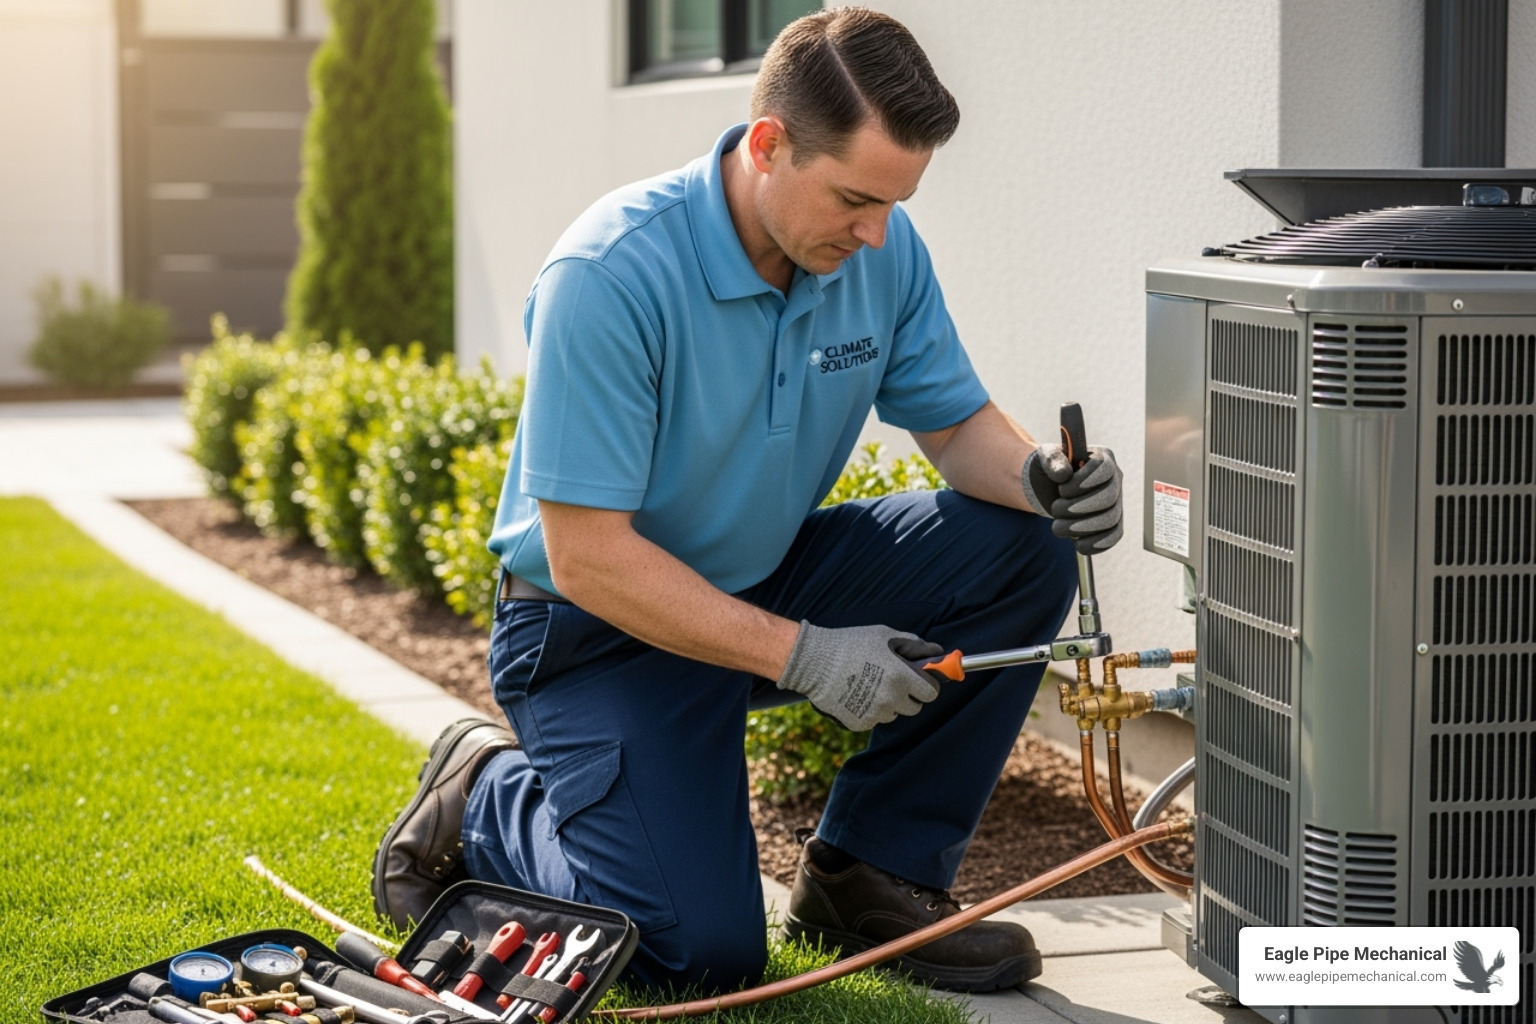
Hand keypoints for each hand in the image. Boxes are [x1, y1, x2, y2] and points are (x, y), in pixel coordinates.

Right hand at [776, 622, 942, 731]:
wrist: (814, 662)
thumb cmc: (851, 644)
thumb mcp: (884, 636)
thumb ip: (913, 644)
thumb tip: (937, 651)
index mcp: (902, 677)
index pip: (931, 693)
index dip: (927, 686)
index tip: (919, 681)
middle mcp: (891, 699)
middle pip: (914, 708)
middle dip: (908, 696)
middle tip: (892, 681)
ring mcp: (875, 714)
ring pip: (893, 714)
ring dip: (888, 703)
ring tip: (869, 685)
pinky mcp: (860, 723)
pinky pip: (874, 719)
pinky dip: (869, 710)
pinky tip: (856, 694)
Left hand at [1022, 444, 1122, 553]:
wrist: (1049, 488)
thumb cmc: (1050, 469)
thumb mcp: (1045, 457)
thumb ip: (1052, 459)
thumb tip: (1063, 474)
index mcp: (1102, 458)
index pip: (1105, 469)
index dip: (1085, 482)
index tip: (1062, 490)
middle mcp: (1114, 479)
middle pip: (1109, 496)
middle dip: (1079, 507)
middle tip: (1055, 509)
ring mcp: (1116, 502)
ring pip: (1111, 519)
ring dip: (1082, 527)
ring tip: (1057, 527)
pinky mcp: (1112, 522)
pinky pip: (1114, 535)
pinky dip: (1097, 543)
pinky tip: (1078, 545)